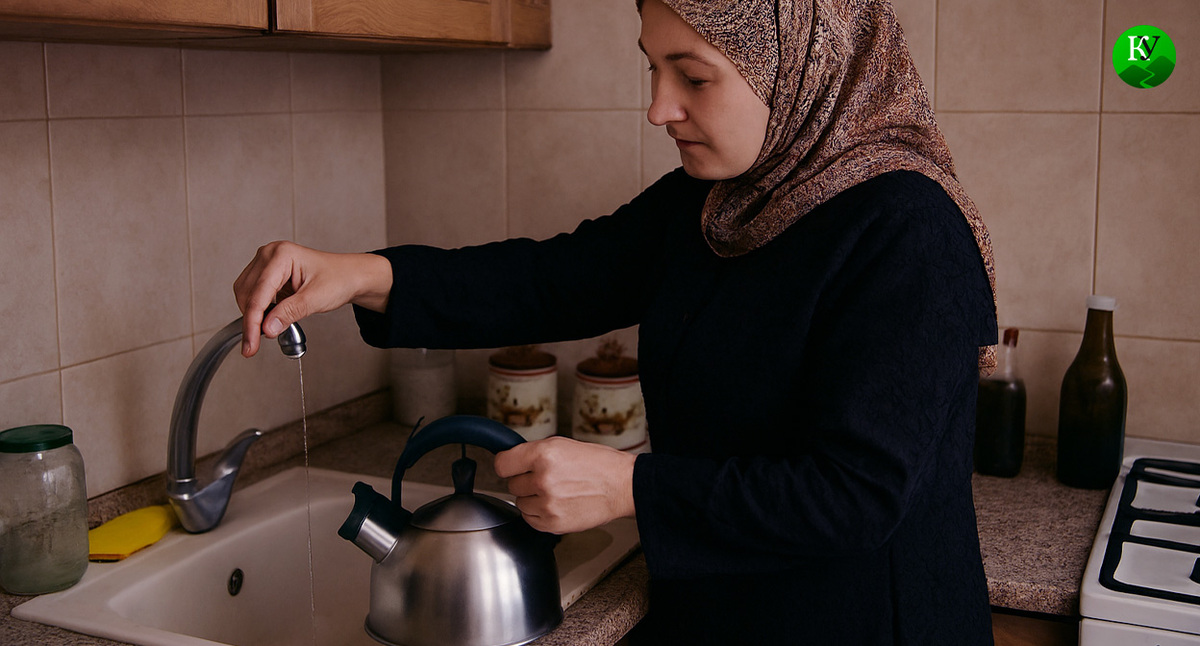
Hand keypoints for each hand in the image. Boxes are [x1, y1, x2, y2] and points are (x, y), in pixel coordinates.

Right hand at [232, 241, 392, 356]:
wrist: (350, 276)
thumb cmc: (339, 279)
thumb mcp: (316, 299)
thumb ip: (290, 313)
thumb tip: (266, 328)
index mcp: (281, 255)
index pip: (258, 294)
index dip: (252, 323)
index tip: (250, 344)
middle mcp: (269, 254)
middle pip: (247, 294)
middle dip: (252, 320)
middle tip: (258, 343)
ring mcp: (266, 262)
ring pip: (246, 295)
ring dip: (254, 315)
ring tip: (272, 326)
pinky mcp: (267, 273)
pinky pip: (253, 294)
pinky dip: (259, 310)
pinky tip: (271, 317)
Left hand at [494, 436, 636, 534]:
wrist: (622, 486)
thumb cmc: (598, 464)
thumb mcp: (563, 444)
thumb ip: (534, 453)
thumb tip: (511, 461)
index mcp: (544, 455)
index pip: (502, 464)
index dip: (508, 464)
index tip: (512, 466)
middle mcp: (543, 479)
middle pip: (512, 484)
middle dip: (526, 481)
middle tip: (548, 478)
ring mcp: (547, 504)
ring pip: (520, 503)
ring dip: (533, 498)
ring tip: (556, 491)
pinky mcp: (552, 524)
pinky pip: (530, 519)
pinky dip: (539, 513)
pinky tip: (558, 504)